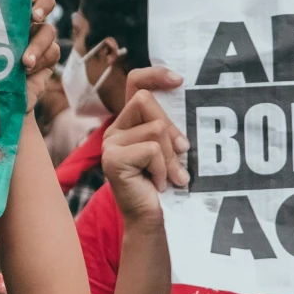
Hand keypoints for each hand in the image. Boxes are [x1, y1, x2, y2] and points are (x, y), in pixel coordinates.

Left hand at [22, 0, 58, 113]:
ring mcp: (37, 40)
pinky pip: (52, 53)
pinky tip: (28, 71)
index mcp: (5, 13)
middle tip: (34, 16)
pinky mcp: (47, 60)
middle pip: (45, 1)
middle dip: (43, 5)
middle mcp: (24, 23)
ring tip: (25, 62)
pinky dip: (41, 60)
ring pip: (48, 30)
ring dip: (38, 43)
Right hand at [100, 69, 187, 225]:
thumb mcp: (169, 148)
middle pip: (146, 101)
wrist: (150, 218)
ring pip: (154, 129)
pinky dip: (163, 168)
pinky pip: (151, 150)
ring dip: (170, 156)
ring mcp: (110, 144)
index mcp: (128, 123)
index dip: (155, 75)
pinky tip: (158, 184)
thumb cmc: (163, 183)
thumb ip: (168, 127)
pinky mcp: (113, 159)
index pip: (135, 83)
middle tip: (181, 153)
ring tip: (171, 176)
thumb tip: (184, 101)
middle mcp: (114, 129)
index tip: (179, 80)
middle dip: (170, 128)